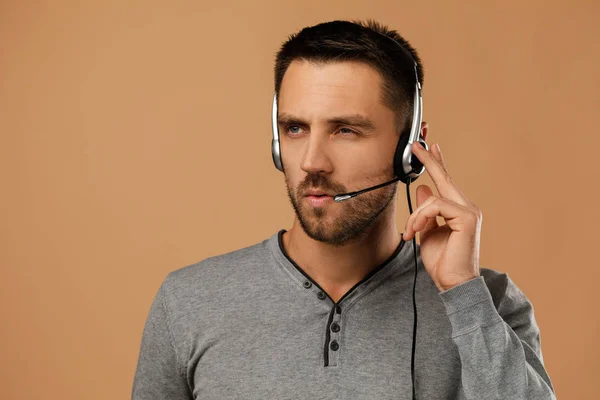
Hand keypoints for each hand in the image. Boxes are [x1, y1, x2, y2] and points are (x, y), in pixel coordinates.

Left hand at [402, 142, 481, 291]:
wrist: (453, 283)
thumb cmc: (443, 262)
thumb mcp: (428, 233)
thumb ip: (426, 212)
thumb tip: (422, 190)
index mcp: (458, 211)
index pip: (446, 183)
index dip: (437, 164)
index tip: (428, 148)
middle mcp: (466, 208)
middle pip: (445, 179)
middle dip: (430, 161)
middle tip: (416, 145)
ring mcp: (469, 212)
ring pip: (433, 197)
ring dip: (415, 216)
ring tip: (410, 233)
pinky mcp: (467, 218)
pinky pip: (436, 207)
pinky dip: (420, 218)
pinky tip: (416, 232)